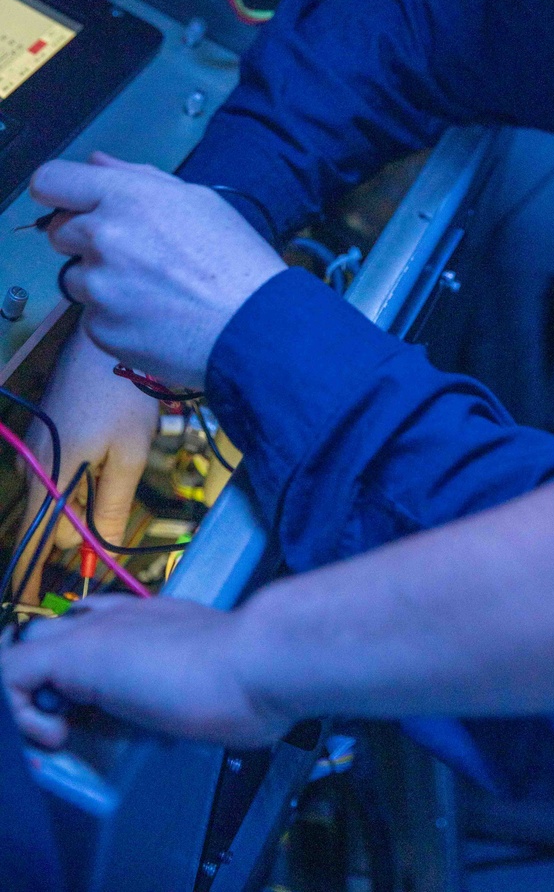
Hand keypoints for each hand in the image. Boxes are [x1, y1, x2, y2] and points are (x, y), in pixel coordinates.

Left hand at [1, 595, 291, 748]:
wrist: (254, 660)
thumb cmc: (253, 678)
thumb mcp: (227, 677)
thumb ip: (215, 684)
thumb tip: (236, 716)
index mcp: (160, 618)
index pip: (103, 619)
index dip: (91, 658)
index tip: (103, 705)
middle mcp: (124, 615)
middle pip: (59, 627)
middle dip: (53, 673)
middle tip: (73, 720)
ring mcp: (98, 631)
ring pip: (29, 645)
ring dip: (35, 692)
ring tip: (61, 732)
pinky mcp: (75, 654)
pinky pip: (11, 674)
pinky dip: (22, 714)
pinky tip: (58, 738)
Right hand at [13, 327, 159, 605]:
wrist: (105, 339)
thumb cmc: (123, 393)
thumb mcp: (130, 455)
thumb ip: (112, 507)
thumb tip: (100, 551)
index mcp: (49, 479)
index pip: (33, 544)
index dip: (34, 579)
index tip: (34, 606)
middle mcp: (32, 468)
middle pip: (52, 524)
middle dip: (80, 529)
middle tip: (113, 503)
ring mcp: (35, 450)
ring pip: (58, 498)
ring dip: (83, 499)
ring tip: (114, 464)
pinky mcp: (44, 436)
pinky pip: (59, 474)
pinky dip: (80, 477)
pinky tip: (104, 451)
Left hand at [31, 153, 285, 388]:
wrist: (253, 327)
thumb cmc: (236, 261)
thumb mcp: (197, 200)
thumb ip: (138, 178)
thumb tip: (97, 164)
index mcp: (126, 198)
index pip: (50, 181)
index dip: (59, 193)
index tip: (70, 205)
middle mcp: (103, 239)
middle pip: (59, 233)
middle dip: (87, 240)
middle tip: (134, 253)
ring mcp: (98, 287)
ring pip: (76, 278)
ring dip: (102, 281)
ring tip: (152, 289)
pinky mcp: (100, 329)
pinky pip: (93, 316)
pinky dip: (116, 316)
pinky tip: (155, 316)